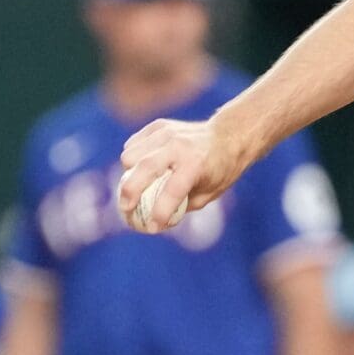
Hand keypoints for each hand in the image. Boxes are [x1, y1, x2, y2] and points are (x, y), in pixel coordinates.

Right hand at [118, 115, 249, 234]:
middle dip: (128, 192)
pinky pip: (133, 145)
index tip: (152, 228)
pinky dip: (131, 160)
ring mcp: (166, 133)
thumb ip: (183, 205)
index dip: (160, 212)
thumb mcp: (209, 194)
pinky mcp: (158, 126)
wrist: (228, 136)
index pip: (172, 190)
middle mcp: (179, 146)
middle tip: (125, 209)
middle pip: (144, 168)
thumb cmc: (219, 170)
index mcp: (196, 164)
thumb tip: (155, 219)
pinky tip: (140, 169)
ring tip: (135, 186)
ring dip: (127, 174)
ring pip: (130, 155)